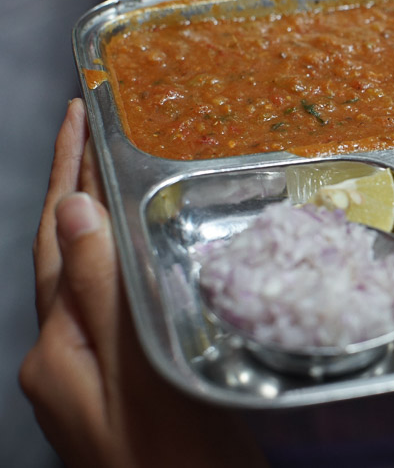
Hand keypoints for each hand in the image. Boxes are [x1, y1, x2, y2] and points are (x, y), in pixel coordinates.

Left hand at [19, 99, 268, 467]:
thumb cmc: (180, 465)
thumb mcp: (142, 378)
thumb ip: (102, 296)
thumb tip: (71, 214)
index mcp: (60, 350)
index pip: (60, 239)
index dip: (70, 173)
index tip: (80, 115)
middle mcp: (59, 359)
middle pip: (63, 253)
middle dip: (74, 185)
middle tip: (91, 127)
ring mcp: (81, 378)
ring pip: (83, 279)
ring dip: (93, 220)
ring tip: (113, 173)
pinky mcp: (110, 391)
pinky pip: (104, 308)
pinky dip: (116, 263)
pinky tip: (141, 255)